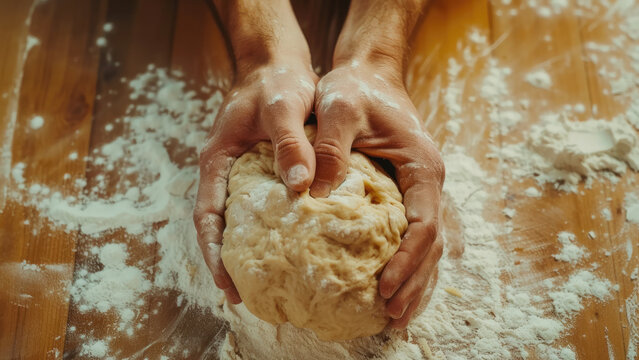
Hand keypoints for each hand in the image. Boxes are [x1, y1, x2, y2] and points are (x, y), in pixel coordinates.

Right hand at [193, 60, 317, 303]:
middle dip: (227, 262)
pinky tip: (287, 248)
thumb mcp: (283, 107)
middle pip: (219, 226)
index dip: (213, 252)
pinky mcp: (263, 173)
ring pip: (238, 221)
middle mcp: (226, 172)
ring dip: (246, 251)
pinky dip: (268, 231)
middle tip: (244, 297)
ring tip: (263, 283)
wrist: (278, 63)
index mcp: (218, 160)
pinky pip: (261, 208)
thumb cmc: (277, 81)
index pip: (207, 216)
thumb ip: (289, 144)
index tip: (226, 282)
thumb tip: (301, 187)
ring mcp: (243, 174)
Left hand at [312, 59, 443, 328]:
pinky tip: (393, 283)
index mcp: (421, 165)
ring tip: (398, 314)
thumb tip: (313, 193)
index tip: (383, 288)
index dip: (406, 261)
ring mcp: (420, 187)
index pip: (423, 224)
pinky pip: (414, 233)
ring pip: (428, 243)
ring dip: (416, 279)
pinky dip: (409, 262)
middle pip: (431, 243)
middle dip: (415, 281)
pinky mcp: (406, 191)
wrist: (369, 74)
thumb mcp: (338, 107)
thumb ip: (329, 146)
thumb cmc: (355, 88)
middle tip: (393, 317)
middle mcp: (428, 180)